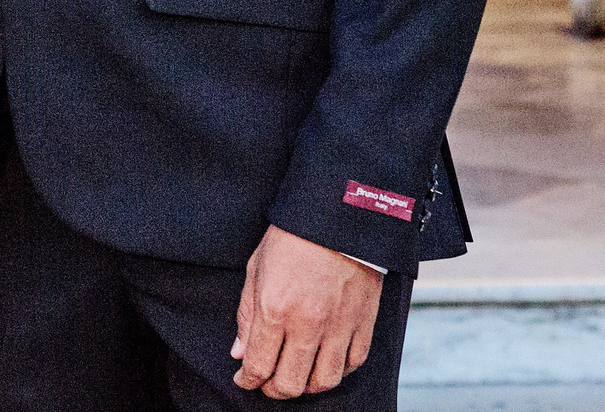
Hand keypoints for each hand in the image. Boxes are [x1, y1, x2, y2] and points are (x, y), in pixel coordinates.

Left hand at [230, 223, 382, 397]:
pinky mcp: (363, 322)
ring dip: (306, 387)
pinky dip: (337, 372)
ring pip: (323, 382)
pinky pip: (352, 364)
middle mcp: (307, 324)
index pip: (258, 366)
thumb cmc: (293, 237)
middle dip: (273, 390)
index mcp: (274, 309)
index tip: (244, 379)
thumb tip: (240, 353)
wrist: (338, 215)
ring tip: (296, 376)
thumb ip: (247, 315)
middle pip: (289, 383)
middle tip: (268, 383)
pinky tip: (325, 364)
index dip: (247, 380)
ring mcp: (338, 326)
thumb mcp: (256, 269)